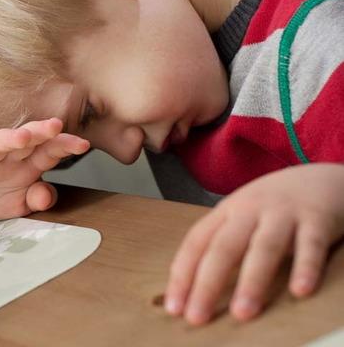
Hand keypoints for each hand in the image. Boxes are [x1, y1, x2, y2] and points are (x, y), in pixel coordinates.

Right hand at [0, 118, 89, 223]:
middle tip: (56, 125)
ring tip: (23, 138)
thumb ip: (39, 199)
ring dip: (9, 139)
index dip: (65, 144)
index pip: (49, 149)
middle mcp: (8, 156)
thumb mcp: (22, 205)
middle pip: (26, 139)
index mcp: (28, 163)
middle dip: (41, 131)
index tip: (83, 144)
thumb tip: (46, 195)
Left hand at [165, 163, 343, 324]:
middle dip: (207, 284)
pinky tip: (299, 291)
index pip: (196, 242)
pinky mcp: (317, 218)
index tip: (174, 307)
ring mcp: (283, 212)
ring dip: (251, 281)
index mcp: (227, 211)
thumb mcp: (242, 217)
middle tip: (197, 317)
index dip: (183, 274)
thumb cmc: (275, 207)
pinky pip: (311, 245)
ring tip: (242, 312)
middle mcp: (250, 209)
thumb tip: (194, 288)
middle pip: (223, 247)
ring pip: (264, 247)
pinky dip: (305, 267)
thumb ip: (222, 244)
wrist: (321, 177)